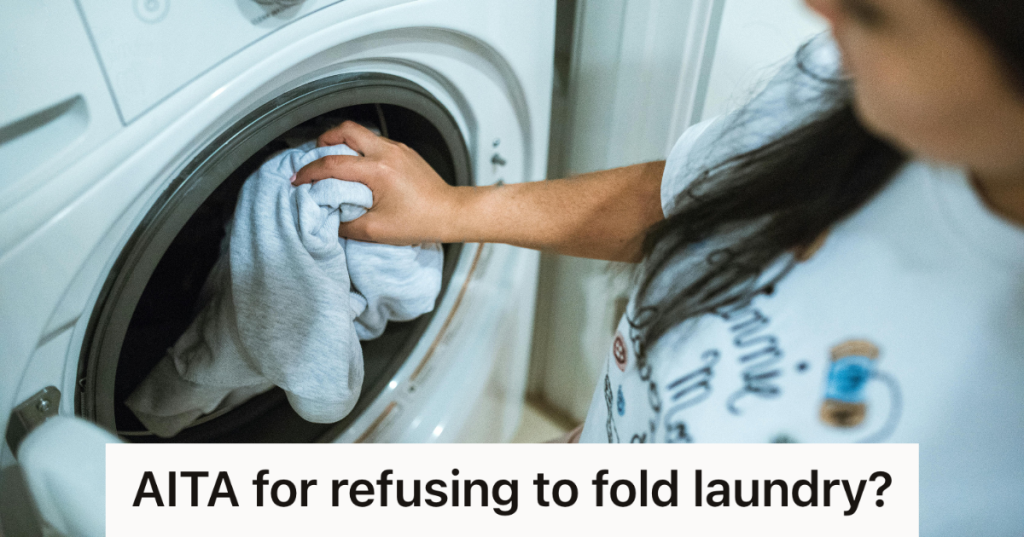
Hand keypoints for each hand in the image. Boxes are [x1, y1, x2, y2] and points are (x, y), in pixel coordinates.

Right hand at [293, 121, 459, 244]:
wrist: (450, 213)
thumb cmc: (420, 221)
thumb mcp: (376, 231)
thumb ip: (346, 225)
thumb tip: (328, 218)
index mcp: (377, 171)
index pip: (332, 164)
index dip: (309, 171)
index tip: (299, 180)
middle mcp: (387, 153)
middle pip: (346, 130)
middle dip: (324, 140)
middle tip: (315, 156)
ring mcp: (397, 149)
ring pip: (362, 133)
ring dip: (343, 142)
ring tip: (334, 160)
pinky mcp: (405, 151)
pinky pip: (376, 142)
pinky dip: (361, 149)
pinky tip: (359, 167)